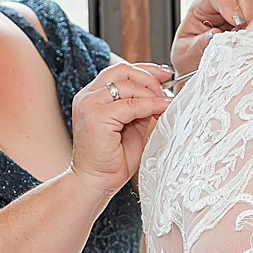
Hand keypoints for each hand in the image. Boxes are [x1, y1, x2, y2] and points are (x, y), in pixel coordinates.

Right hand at [67, 62, 171, 199]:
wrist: (96, 182)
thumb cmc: (112, 159)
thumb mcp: (131, 126)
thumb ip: (140, 108)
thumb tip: (159, 95)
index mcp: (92, 96)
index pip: (119, 71)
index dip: (145, 70)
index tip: (165, 75)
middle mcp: (87, 97)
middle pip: (122, 71)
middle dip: (149, 78)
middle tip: (165, 91)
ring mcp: (89, 105)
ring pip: (127, 85)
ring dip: (151, 93)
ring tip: (164, 104)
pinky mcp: (96, 118)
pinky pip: (130, 104)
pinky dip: (150, 105)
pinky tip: (161, 110)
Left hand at [171, 0, 252, 76]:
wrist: (200, 68)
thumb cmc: (191, 57)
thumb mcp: (187, 53)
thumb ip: (199, 43)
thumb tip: (216, 35)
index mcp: (203, 6)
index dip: (229, 5)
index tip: (236, 22)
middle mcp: (225, 3)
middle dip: (248, 8)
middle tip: (249, 30)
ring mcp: (243, 9)